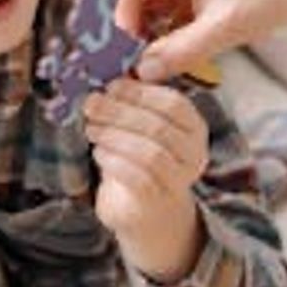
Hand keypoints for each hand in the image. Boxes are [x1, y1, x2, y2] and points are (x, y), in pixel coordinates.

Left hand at [85, 77, 208, 279]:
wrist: (147, 212)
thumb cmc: (139, 160)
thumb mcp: (140, 127)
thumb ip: (133, 102)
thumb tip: (110, 74)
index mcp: (194, 128)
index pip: (174, 103)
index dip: (140, 92)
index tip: (110, 85)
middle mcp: (195, 154)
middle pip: (159, 126)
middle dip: (120, 112)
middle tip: (91, 104)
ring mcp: (180, 181)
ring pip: (150, 153)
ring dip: (114, 136)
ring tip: (92, 128)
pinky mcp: (159, 202)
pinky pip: (138, 178)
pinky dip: (114, 161)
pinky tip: (99, 153)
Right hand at [121, 0, 286, 82]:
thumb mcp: (226, 28)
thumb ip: (183, 50)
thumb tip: (142, 71)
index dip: (119, 26)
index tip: (122, 61)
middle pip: (121, 3)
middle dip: (122, 38)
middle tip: (127, 73)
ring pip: (129, 16)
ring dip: (134, 45)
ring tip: (143, 72)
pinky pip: (143, 23)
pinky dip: (147, 45)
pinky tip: (156, 65)